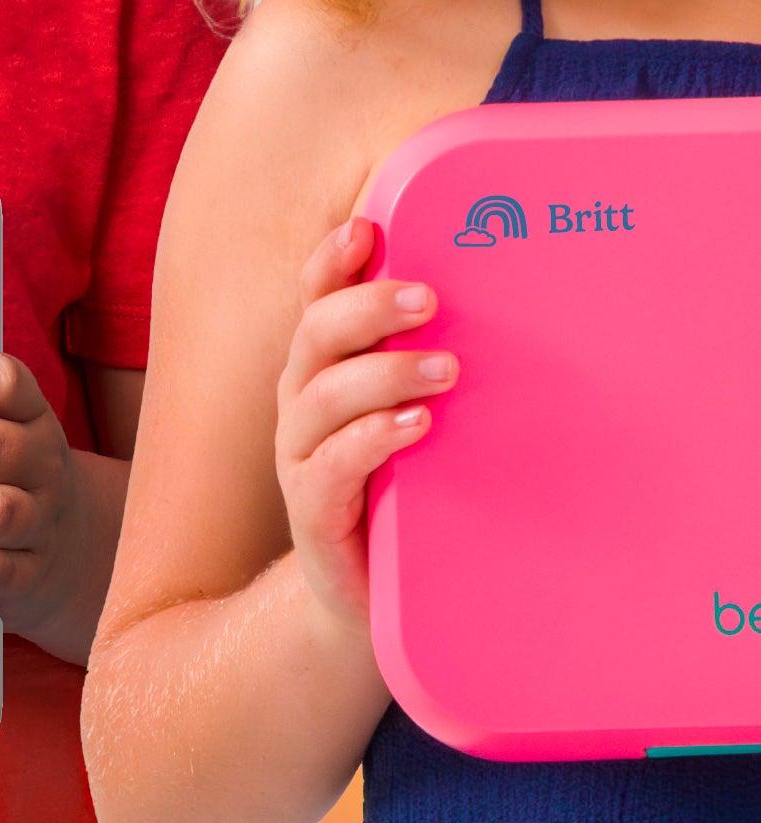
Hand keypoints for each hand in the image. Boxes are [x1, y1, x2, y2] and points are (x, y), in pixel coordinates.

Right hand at [275, 216, 458, 629]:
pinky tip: (414, 425)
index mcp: (324, 369)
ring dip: (384, 373)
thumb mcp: (419, 416)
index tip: (368, 228)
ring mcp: (299, 456)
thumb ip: (438, 364)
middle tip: (428, 298)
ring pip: (321, 394)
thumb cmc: (403, 492)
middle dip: (367, 307)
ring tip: (446, 370)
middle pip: (314, 334)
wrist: (366, 594)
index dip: (333, 261)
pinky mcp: (311, 508)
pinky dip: (371, 437)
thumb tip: (522, 299)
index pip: (315, 299)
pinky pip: (330, 463)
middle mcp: (302, 403)